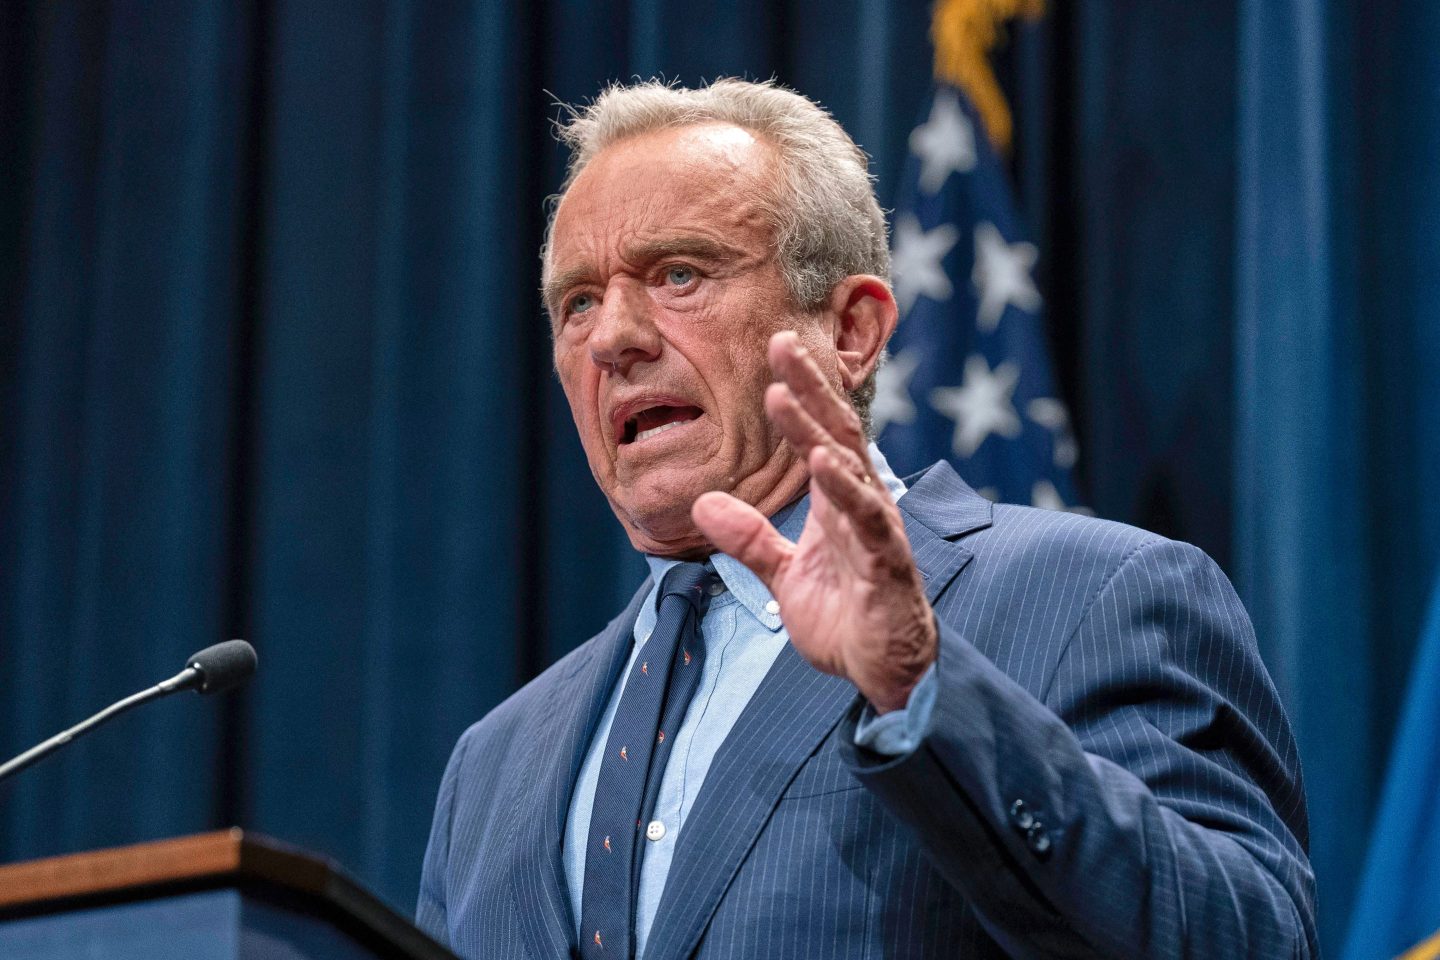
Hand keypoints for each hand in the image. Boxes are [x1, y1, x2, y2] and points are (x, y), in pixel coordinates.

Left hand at [692, 331, 936, 712]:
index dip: (802, 389)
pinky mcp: (887, 564)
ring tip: (784, 394)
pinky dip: (845, 489)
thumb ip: (749, 538)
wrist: (883, 673)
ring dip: (815, 429)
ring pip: (848, 467)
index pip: (821, 433)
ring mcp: (877, 531)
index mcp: (839, 501)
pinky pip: (867, 520)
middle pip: (837, 432)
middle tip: (780, 342)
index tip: (776, 346)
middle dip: (810, 387)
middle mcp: (863, 504)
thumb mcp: (784, 575)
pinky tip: (824, 461)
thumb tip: (702, 504)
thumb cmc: (845, 617)